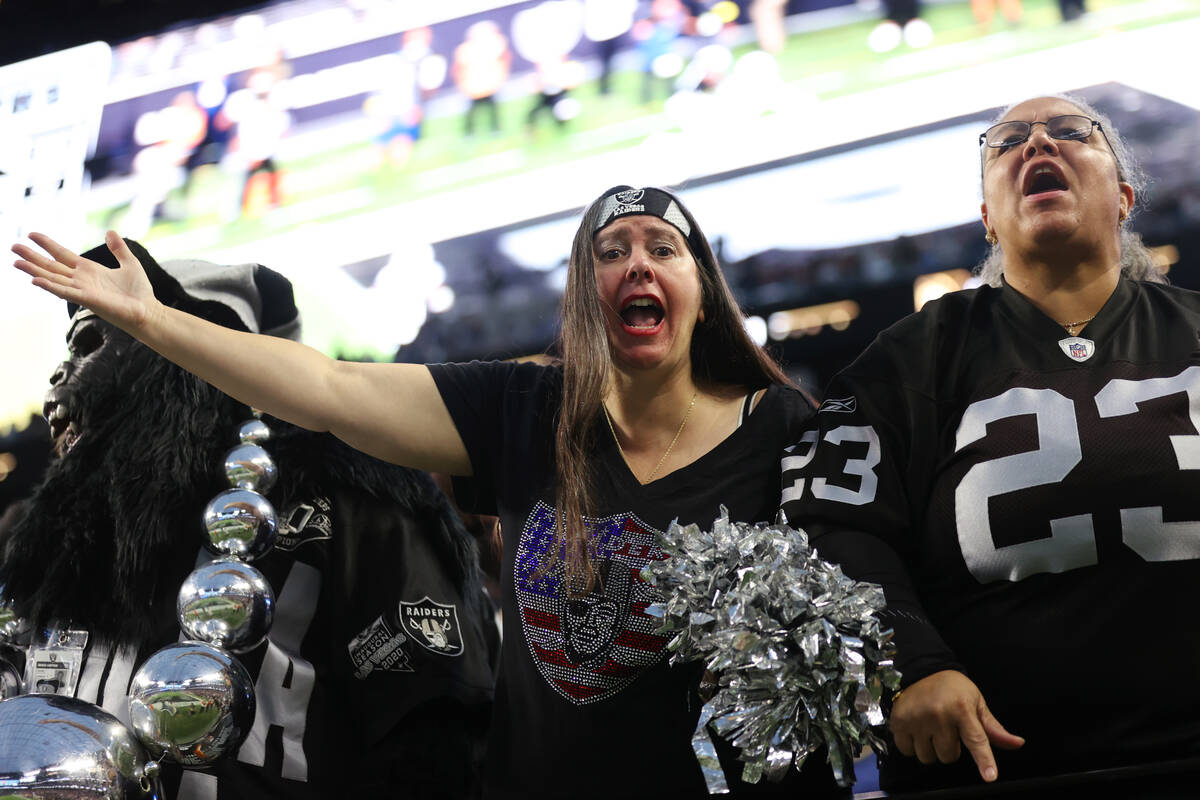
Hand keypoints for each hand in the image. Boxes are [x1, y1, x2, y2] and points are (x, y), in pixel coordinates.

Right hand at [12, 230, 160, 333]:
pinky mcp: (87, 300)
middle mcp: (81, 280)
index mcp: (89, 270)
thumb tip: (110, 231)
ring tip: (16, 262)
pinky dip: (50, 286)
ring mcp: (82, 290)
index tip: (32, 234)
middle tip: (13, 246)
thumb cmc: (139, 291)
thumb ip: (118, 248)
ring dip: (34, 270)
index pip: (62, 255)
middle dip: (33, 257)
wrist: (148, 310)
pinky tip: (35, 280)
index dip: (48, 244)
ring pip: (52, 278)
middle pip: (51, 266)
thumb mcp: (129, 263)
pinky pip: (65, 292)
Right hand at [890, 670, 1023, 782]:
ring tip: (930, 730)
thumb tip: (1017, 743)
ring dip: (930, 749)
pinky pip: (907, 751)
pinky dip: (912, 746)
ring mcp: (917, 719)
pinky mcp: (899, 722)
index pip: (976, 740)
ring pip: (927, 757)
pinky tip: (916, 730)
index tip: (990, 776)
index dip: (984, 761)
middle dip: (949, 748)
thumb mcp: (976, 703)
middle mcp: (939, 714)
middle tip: (947, 729)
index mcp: (962, 709)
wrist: (921, 669)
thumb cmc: (953, 689)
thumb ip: (993, 729)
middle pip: (948, 756)